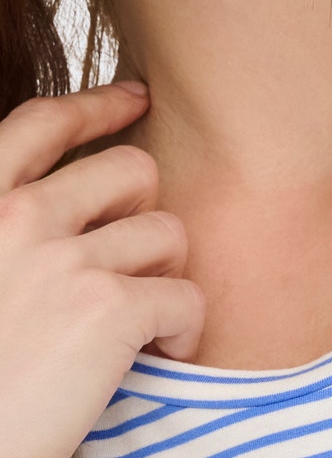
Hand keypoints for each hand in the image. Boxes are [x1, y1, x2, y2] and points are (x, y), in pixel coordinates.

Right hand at [0, 83, 204, 457]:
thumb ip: (13, 236)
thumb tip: (64, 219)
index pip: (43, 123)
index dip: (99, 107)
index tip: (137, 100)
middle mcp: (18, 214)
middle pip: (131, 172)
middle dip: (148, 217)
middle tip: (140, 272)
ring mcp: (65, 257)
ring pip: (168, 233)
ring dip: (168, 277)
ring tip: (145, 324)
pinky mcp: (109, 309)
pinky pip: (187, 296)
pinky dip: (186, 331)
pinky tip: (162, 357)